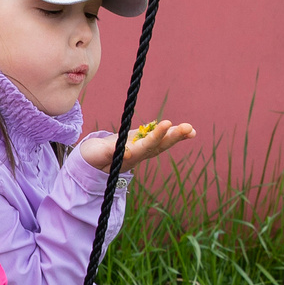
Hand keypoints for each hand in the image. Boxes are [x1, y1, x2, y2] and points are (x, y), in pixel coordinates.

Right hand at [76, 119, 198, 173]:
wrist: (91, 161)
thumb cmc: (92, 159)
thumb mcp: (97, 155)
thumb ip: (110, 153)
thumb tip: (127, 152)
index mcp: (130, 157)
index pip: (146, 146)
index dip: (157, 135)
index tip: (167, 123)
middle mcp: (140, 153)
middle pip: (159, 146)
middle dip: (174, 137)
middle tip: (188, 128)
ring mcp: (142, 148)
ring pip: (162, 142)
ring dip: (177, 136)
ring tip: (191, 130)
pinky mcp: (141, 141)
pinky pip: (158, 137)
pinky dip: (170, 132)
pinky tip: (184, 129)